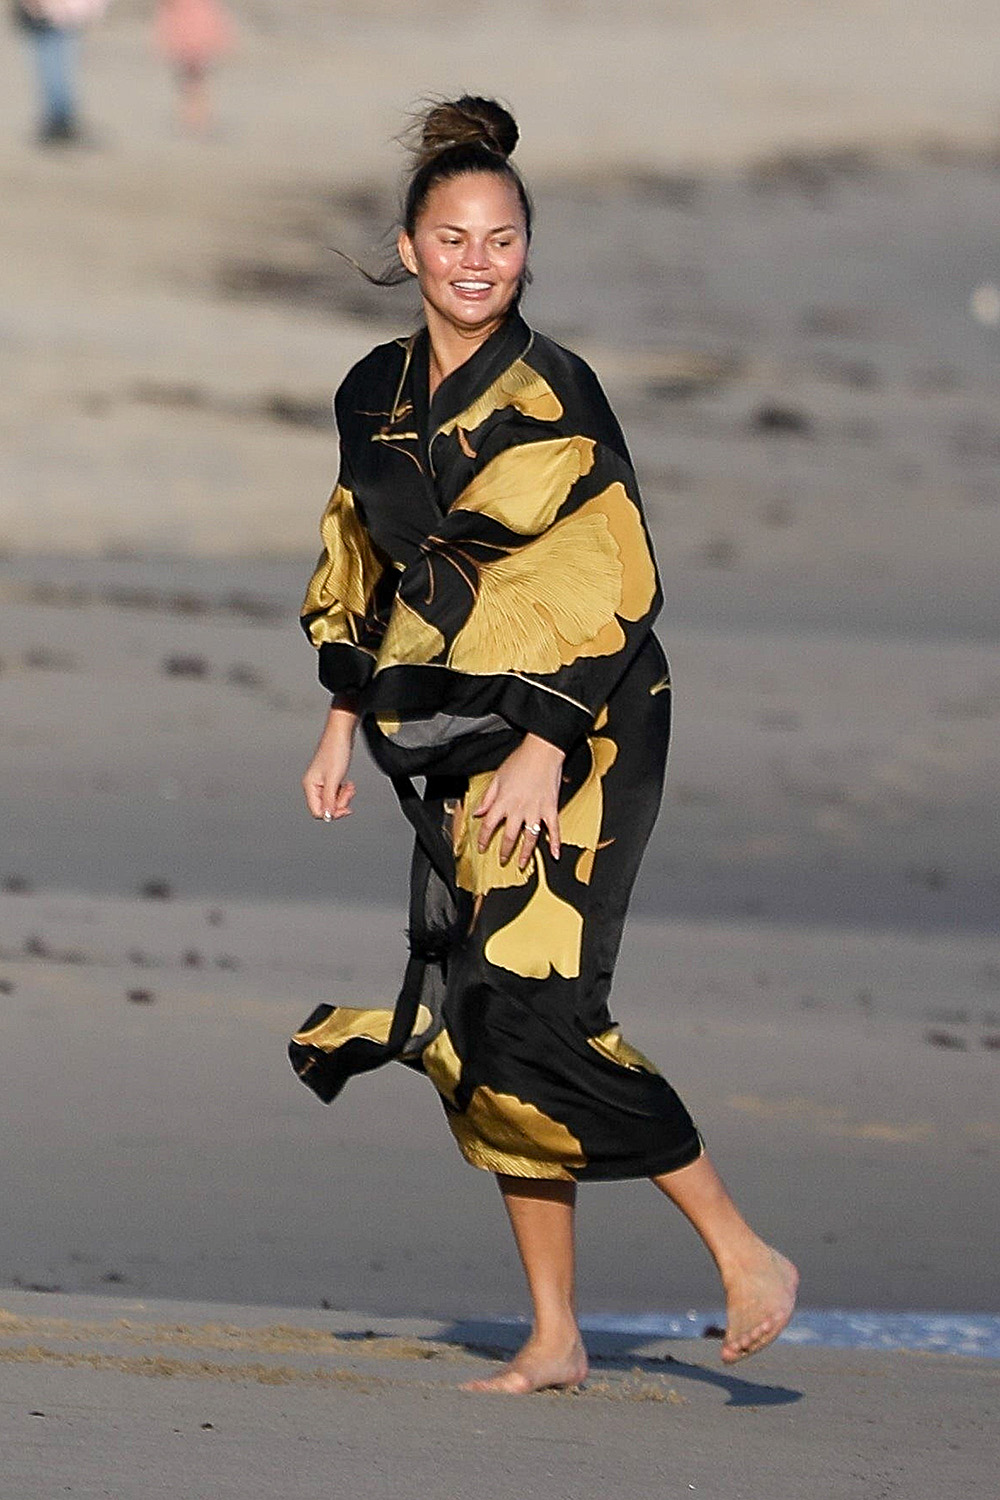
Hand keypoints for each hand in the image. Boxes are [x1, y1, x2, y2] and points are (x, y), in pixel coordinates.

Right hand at [302, 699, 357, 820]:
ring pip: (332, 800)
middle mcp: (313, 785)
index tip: (345, 808)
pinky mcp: (329, 778)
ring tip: (350, 786)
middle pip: (325, 807)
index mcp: (309, 786)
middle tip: (348, 793)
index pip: (317, 811)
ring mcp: (321, 782)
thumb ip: (329, 799)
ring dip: (343, 796)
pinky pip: (335, 792)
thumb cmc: (336, 751)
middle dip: (340, 803)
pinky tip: (348, 784)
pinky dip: (344, 791)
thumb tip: (327, 816)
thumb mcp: (334, 779)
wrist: (341, 735)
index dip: (332, 813)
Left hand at [473, 733, 563, 868]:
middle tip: (502, 859)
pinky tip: (555, 854)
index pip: (489, 826)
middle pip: (509, 837)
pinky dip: (555, 843)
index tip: (482, 847)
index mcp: (503, 801)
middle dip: (504, 851)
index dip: (484, 839)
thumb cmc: (520, 760)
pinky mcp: (551, 809)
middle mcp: (518, 809)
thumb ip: (487, 797)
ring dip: (525, 853)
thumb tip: (478, 812)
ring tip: (522, 863)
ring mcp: (536, 811)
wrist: (543, 751)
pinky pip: (554, 830)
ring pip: (530, 838)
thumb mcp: (497, 777)